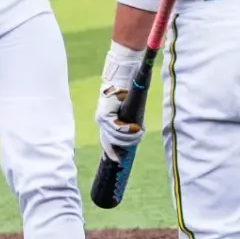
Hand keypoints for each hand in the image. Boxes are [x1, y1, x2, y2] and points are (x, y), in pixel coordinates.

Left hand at [97, 43, 143, 162]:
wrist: (121, 77)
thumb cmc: (126, 92)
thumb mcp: (127, 109)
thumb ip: (129, 122)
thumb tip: (137, 133)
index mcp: (105, 122)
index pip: (106, 141)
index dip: (111, 152)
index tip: (117, 161)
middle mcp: (100, 121)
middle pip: (112, 141)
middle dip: (127, 143)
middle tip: (139, 137)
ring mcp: (101, 118)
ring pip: (116, 135)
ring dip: (129, 136)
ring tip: (139, 132)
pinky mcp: (105, 114)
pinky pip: (116, 127)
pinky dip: (126, 129)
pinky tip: (135, 128)